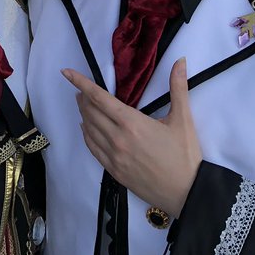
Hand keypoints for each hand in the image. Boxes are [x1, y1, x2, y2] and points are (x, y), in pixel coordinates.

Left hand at [63, 59, 200, 217]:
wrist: (186, 192)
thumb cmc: (185, 155)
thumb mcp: (183, 119)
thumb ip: (178, 87)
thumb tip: (180, 61)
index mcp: (132, 123)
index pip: (99, 98)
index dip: (81, 83)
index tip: (67, 73)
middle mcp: (118, 139)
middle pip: (91, 112)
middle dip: (83, 98)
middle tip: (81, 89)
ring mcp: (113, 156)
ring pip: (89, 130)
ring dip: (84, 115)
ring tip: (83, 105)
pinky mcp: (114, 171)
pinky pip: (93, 149)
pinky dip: (86, 135)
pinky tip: (87, 129)